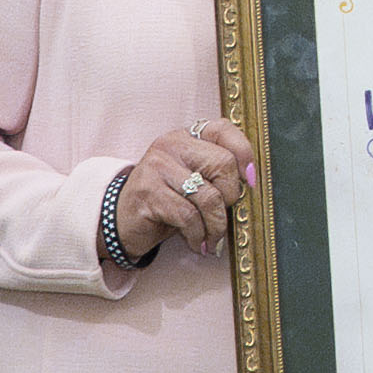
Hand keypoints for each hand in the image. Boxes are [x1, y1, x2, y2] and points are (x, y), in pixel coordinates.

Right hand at [105, 123, 260, 265]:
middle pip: (222, 164)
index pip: (223, 130)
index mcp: (185, 137)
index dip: (244, 153)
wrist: (122, 220)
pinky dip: (198, 235)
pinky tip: (196, 242)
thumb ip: (216, 174)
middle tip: (221, 216)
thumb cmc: (166, 201)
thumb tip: (251, 184)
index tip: (250, 181)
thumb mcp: (192, 181)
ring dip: (216, 225)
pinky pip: (189, 217)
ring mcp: (157, 167)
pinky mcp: (149, 193)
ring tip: (211, 238)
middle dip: (230, 197)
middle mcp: (171, 145)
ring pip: (208, 196)